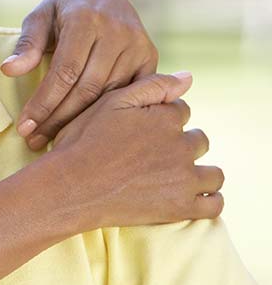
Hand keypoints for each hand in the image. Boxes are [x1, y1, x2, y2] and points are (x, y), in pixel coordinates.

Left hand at [2, 0, 158, 149]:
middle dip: (58, 118)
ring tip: (54, 141)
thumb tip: (9, 70)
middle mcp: (117, 32)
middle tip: (34, 140)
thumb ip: (28, 44)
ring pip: (109, 97)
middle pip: (87, 89)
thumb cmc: (65, 9)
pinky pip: (130, 96)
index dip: (44, 102)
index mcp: (86, 19)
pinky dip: (109, 115)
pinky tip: (88, 132)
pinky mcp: (150, 58)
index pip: (64, 71)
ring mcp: (138, 46)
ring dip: (81, 123)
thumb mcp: (41, 16)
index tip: (24, 126)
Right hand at [49, 71, 222, 229]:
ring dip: (199, 173)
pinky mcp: (182, 207)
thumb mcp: (110, 103)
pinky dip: (207, 201)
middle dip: (182, 144)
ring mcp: (185, 179)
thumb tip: (189, 77)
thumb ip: (151, 86)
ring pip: (213, 173)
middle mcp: (181, 146)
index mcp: (165, 118)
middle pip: (199, 140)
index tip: (146, 130)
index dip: (164, 117)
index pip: (182, 111)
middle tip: (154, 155)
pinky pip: (214, 205)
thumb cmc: (84, 142)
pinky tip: (188, 196)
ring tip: (173, 176)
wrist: (71, 185)